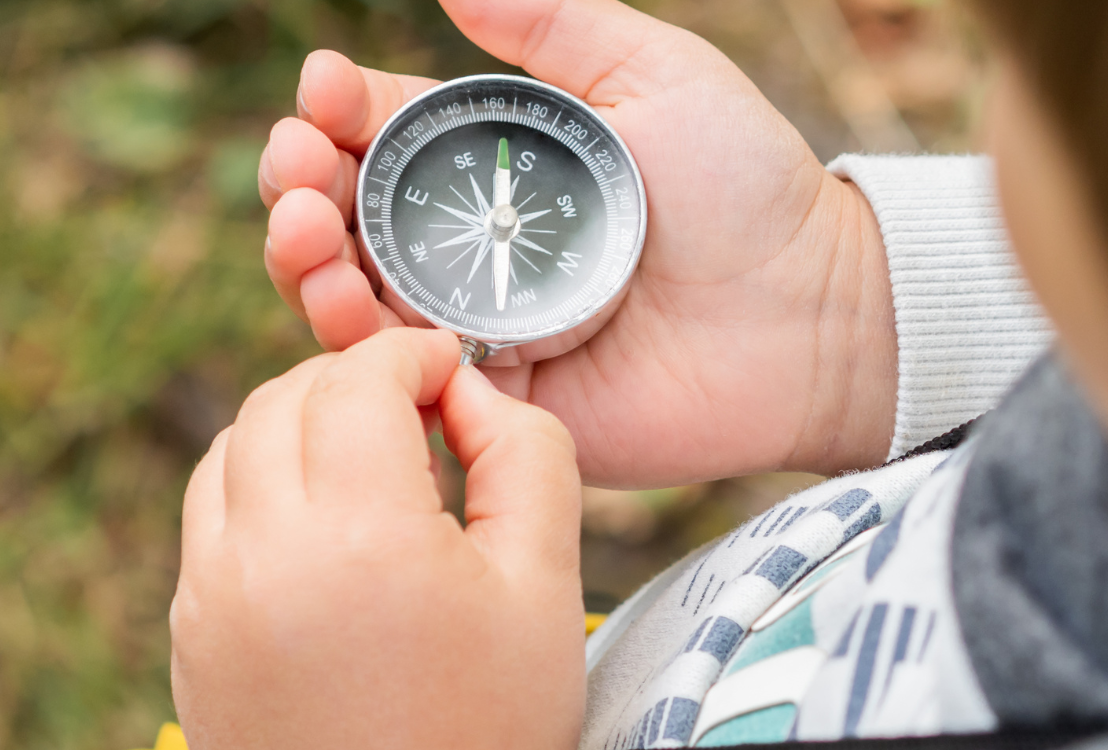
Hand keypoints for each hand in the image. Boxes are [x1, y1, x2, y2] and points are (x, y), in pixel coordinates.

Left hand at [169, 328, 584, 749]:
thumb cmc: (492, 726)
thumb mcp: (544, 587)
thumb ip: (527, 456)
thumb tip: (468, 390)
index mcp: (357, 534)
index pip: (356, 379)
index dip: (409, 353)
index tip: (450, 366)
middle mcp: (260, 555)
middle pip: (280, 401)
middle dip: (349, 382)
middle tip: (417, 409)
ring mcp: (209, 601)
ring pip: (228, 452)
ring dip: (294, 429)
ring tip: (370, 465)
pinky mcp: (190, 641)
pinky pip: (208, 524)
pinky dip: (257, 492)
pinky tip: (325, 530)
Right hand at [259, 0, 900, 488]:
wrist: (810, 310)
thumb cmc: (746, 184)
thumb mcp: (654, 72)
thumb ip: (557, 24)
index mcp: (494, 163)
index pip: (383, 131)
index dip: (337, 108)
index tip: (324, 89)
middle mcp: (468, 244)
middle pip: (346, 215)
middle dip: (299, 183)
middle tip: (297, 166)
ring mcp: (475, 326)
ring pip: (353, 298)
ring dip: (304, 261)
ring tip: (301, 231)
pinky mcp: (494, 402)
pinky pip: (403, 382)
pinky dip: (357, 349)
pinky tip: (342, 304)